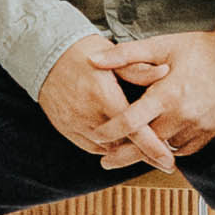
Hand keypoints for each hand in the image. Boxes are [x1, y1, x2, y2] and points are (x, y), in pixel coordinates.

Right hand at [35, 38, 169, 172]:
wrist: (45, 55)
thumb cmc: (83, 53)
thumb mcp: (113, 56)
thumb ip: (138, 69)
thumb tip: (165, 72)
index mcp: (102, 95)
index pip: (133, 129)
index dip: (153, 148)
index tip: (169, 161)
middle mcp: (87, 113)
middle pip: (121, 145)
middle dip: (144, 155)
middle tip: (165, 161)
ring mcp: (74, 123)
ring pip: (107, 149)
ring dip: (126, 152)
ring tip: (145, 151)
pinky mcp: (66, 128)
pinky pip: (92, 147)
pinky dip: (108, 147)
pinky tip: (120, 142)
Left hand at [105, 25, 214, 156]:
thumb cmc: (201, 49)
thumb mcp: (162, 46)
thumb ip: (125, 55)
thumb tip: (93, 61)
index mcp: (166, 95)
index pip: (130, 122)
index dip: (109, 132)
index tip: (94, 136)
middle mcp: (182, 116)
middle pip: (146, 145)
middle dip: (123, 155)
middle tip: (105, 161)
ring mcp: (198, 127)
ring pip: (166, 150)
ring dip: (147, 154)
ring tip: (128, 156)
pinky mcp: (211, 133)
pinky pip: (185, 151)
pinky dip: (170, 152)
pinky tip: (158, 150)